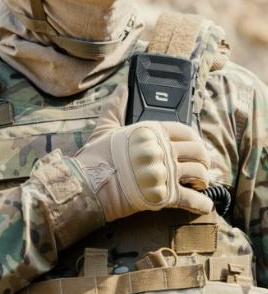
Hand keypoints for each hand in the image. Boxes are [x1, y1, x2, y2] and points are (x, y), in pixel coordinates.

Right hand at [72, 84, 212, 221]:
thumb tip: (120, 89)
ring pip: (199, 174)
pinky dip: (202, 203)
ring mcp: (164, 173)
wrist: (88, 185)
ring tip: (198, 185)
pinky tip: (205, 204)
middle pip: (197, 152)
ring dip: (203, 181)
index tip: (194, 146)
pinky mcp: (164, 195)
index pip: (185, 131)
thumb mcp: (105, 128)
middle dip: (204, 160)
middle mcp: (161, 150)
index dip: (194, 139)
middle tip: (202, 166)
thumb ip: (116, 108)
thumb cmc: (96, 157)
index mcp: (151, 132)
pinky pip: (192, 200)